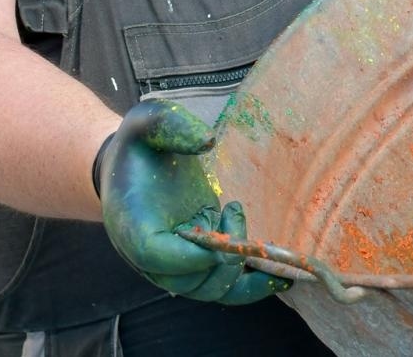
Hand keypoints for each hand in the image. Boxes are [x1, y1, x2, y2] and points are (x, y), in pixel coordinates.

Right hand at [97, 99, 288, 304]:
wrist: (132, 165)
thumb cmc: (139, 144)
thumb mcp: (148, 122)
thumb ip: (172, 126)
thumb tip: (207, 140)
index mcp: (132, 225)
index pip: (157, 255)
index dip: (193, 253)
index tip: (221, 231)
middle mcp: (152, 257)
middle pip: (190, 281)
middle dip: (226, 257)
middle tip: (235, 210)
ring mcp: (178, 263)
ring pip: (212, 289)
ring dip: (243, 272)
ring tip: (257, 238)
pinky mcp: (200, 260)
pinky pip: (225, 286)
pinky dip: (251, 286)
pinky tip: (280, 276)